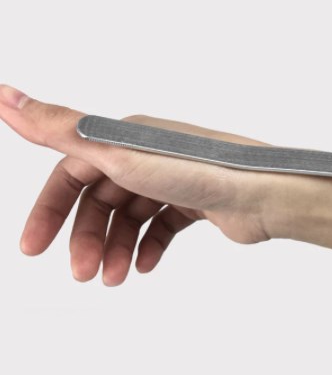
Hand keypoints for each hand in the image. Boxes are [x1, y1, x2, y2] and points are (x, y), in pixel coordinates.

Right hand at [0, 85, 274, 285]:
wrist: (262, 193)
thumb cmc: (198, 168)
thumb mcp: (116, 150)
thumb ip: (59, 129)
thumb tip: (3, 97)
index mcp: (124, 140)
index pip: (70, 174)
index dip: (50, 210)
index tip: (34, 247)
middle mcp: (146, 156)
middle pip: (100, 201)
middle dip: (86, 239)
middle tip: (83, 274)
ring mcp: (171, 179)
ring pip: (130, 218)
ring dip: (116, 249)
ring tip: (114, 277)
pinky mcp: (193, 201)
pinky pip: (161, 226)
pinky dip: (149, 246)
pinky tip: (146, 264)